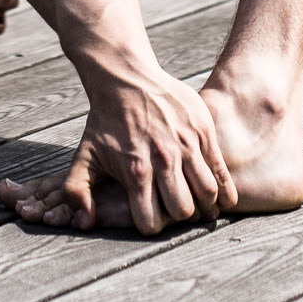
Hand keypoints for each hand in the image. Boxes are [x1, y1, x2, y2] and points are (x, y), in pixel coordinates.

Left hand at [0, 75, 237, 234]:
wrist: (125, 77)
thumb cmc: (105, 121)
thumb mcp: (85, 156)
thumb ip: (77, 192)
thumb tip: (83, 223)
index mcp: (136, 171)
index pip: (151, 222)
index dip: (150, 225)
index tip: (150, 217)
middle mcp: (164, 160)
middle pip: (183, 211)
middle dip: (178, 216)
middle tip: (175, 209)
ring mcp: (187, 144)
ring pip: (207, 193)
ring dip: (203, 205)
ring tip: (198, 204)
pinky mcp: (203, 130)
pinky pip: (221, 170)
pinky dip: (225, 190)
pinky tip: (222, 198)